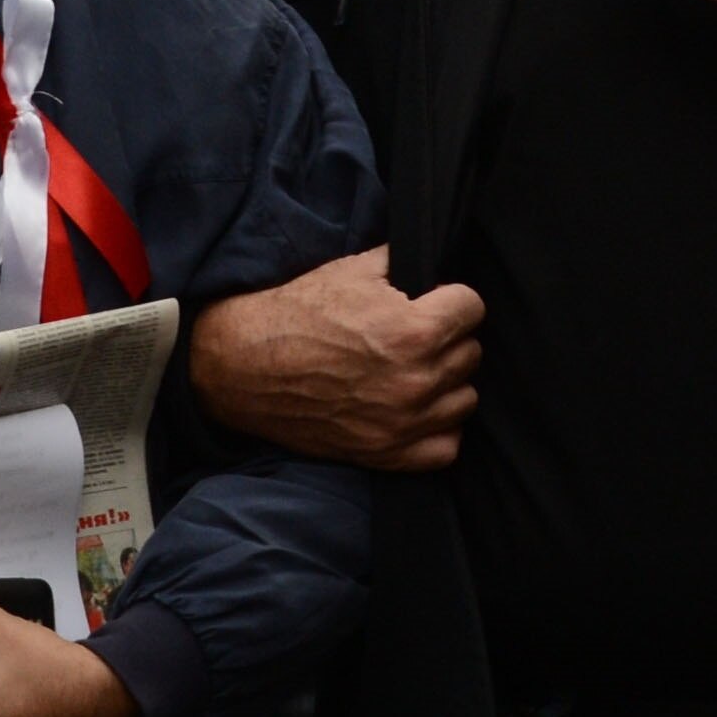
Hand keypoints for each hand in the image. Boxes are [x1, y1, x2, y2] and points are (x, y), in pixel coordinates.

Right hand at [186, 254, 481, 469]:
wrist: (244, 366)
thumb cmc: (295, 314)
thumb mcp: (351, 270)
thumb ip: (403, 263)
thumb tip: (433, 262)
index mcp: (413, 330)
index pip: (472, 307)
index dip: (451, 299)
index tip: (433, 301)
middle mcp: (416, 380)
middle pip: (470, 352)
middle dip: (447, 338)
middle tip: (413, 334)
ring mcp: (404, 423)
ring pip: (464, 399)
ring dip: (446, 383)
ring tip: (413, 370)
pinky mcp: (388, 454)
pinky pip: (447, 446)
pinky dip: (437, 429)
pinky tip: (415, 409)